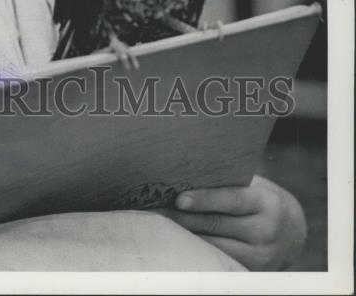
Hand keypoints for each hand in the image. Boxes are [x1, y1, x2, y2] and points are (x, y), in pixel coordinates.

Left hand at [162, 174, 306, 270]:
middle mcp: (265, 231)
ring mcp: (261, 256)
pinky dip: (196, 248)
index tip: (178, 198)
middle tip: (155, 208)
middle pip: (216, 225)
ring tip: (159, 222)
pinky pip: (217, 258)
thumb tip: (183, 177)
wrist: (292, 230)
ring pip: (213, 245)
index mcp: (266, 203)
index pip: (231, 199)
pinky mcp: (252, 271)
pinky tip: (177, 239)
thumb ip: (227, 185)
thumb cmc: (260, 199)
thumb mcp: (253, 187)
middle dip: (183, 217)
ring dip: (184, 234)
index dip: (204, 199)